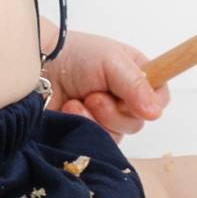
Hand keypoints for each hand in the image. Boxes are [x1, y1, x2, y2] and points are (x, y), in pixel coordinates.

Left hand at [43, 30, 169, 137]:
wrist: (37, 67)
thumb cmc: (75, 55)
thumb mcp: (112, 61)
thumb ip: (137, 85)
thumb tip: (156, 113)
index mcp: (136, 75)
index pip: (160, 97)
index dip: (150, 102)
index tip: (133, 98)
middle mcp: (124, 98)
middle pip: (138, 121)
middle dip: (114, 111)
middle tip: (94, 95)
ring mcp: (105, 117)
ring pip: (118, 135)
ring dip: (96, 119)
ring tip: (78, 101)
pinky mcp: (87, 132)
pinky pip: (98, 142)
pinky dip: (84, 126)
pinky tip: (70, 111)